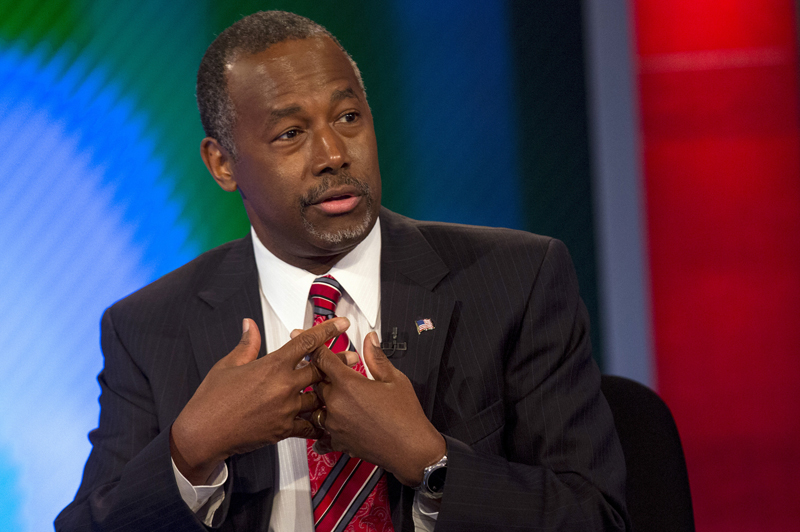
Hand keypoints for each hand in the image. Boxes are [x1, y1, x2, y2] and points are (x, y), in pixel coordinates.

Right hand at [170, 317, 350, 484]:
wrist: (203, 433)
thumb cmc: (212, 399)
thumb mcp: (228, 365)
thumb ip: (247, 344)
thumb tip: (250, 325)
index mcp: (272, 365)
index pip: (306, 342)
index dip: (327, 330)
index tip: (341, 324)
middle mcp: (283, 385)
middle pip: (321, 369)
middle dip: (340, 361)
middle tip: (354, 357)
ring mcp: (286, 409)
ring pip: (319, 398)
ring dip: (331, 392)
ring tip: (345, 389)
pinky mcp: (284, 430)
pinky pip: (309, 426)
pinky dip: (318, 423)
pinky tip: (328, 422)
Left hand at [313, 332, 445, 485]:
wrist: (410, 450)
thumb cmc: (406, 417)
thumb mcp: (394, 379)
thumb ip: (376, 357)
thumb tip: (370, 340)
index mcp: (348, 384)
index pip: (323, 359)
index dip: (314, 346)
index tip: (304, 338)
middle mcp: (336, 404)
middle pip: (316, 381)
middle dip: (322, 373)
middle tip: (330, 370)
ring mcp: (334, 424)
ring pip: (315, 405)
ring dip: (321, 399)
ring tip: (333, 396)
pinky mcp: (336, 441)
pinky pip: (320, 431)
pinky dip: (324, 425)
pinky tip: (332, 421)